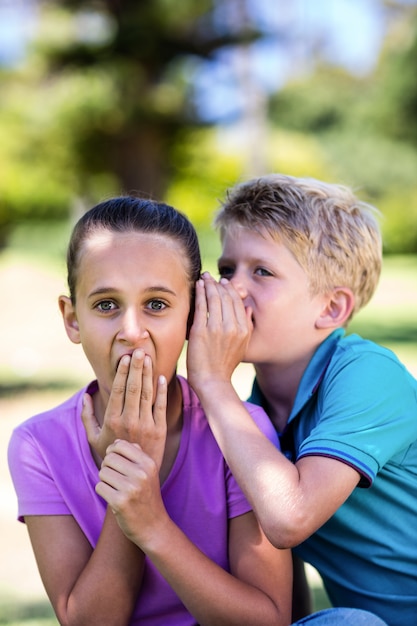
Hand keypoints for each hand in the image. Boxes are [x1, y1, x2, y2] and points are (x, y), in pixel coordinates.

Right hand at [82, 350, 166, 467]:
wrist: (134, 478)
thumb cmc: (111, 455)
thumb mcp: (93, 438)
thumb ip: (86, 417)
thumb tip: (85, 396)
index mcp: (112, 420)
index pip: (118, 391)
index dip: (122, 373)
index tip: (124, 358)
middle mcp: (129, 421)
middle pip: (133, 388)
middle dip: (136, 368)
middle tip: (138, 351)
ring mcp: (145, 425)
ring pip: (146, 394)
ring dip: (148, 374)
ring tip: (148, 358)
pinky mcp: (160, 429)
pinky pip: (161, 406)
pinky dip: (161, 391)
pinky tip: (161, 377)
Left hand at [96, 440, 169, 546]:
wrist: (153, 526)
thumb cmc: (147, 496)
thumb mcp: (149, 472)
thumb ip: (135, 455)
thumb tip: (116, 442)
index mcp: (149, 463)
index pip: (120, 445)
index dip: (112, 452)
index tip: (115, 462)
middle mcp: (141, 474)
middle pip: (109, 458)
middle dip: (107, 467)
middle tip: (114, 478)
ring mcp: (131, 488)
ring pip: (102, 472)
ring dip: (105, 480)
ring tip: (115, 489)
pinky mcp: (120, 502)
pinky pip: (99, 487)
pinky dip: (103, 491)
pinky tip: (113, 498)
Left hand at [187, 273, 252, 393]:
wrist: (212, 381)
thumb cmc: (224, 365)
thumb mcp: (242, 346)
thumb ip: (246, 326)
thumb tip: (248, 309)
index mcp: (243, 329)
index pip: (237, 302)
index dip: (230, 290)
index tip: (223, 283)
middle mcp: (232, 327)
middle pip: (226, 298)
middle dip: (218, 284)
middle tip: (211, 277)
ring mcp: (216, 328)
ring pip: (214, 299)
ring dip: (208, 285)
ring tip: (204, 278)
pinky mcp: (201, 331)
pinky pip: (201, 306)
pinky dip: (200, 293)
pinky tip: (197, 286)